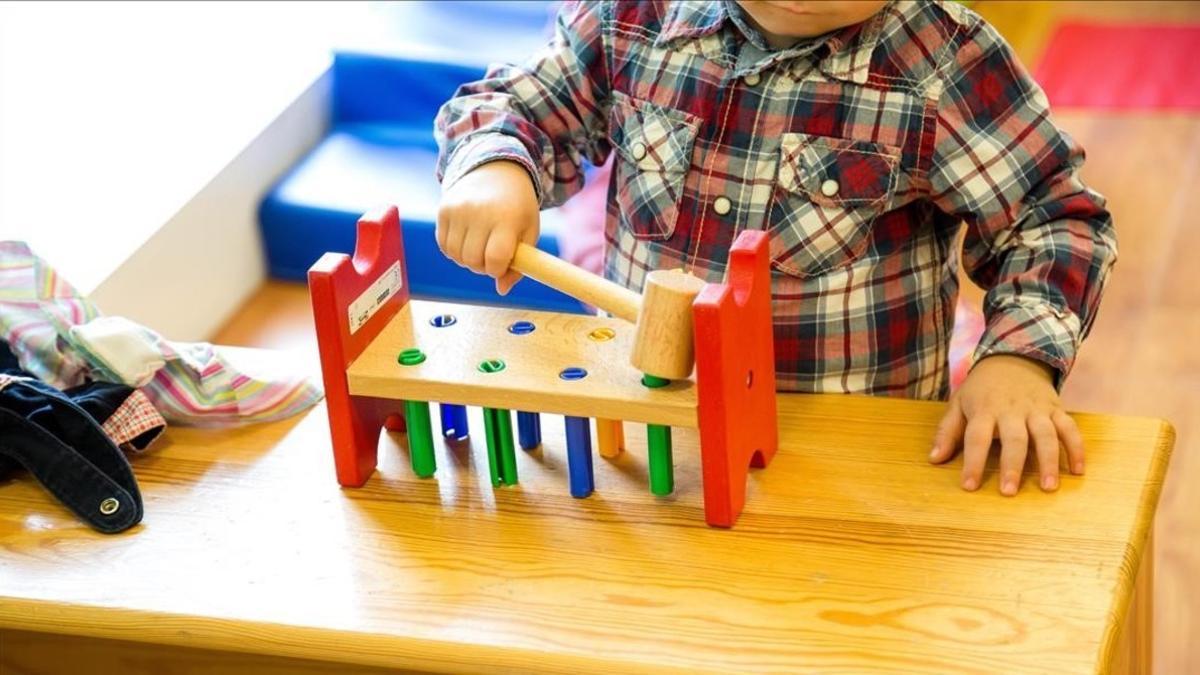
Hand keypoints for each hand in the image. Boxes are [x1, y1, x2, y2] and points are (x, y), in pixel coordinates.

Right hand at [437, 160, 539, 294]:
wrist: (496, 169)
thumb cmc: (517, 206)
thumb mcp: (529, 230)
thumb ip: (521, 263)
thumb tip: (502, 290)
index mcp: (507, 218)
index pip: (495, 259)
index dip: (498, 269)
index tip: (502, 263)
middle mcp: (480, 212)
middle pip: (473, 261)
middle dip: (482, 266)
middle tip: (491, 254)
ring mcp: (458, 210)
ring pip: (456, 256)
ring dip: (467, 259)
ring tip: (479, 245)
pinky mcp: (443, 210)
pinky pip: (444, 246)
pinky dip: (455, 250)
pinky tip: (467, 238)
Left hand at [929, 354, 1084, 494]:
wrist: (1013, 358)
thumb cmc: (981, 389)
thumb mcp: (958, 403)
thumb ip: (947, 431)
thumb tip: (934, 459)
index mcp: (984, 409)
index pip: (977, 438)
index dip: (972, 462)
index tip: (969, 486)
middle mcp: (1012, 410)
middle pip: (1014, 439)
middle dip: (1012, 466)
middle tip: (1009, 492)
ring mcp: (1037, 409)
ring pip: (1046, 435)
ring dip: (1049, 461)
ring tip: (1048, 487)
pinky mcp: (1056, 408)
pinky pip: (1070, 428)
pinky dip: (1076, 448)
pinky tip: (1077, 471)